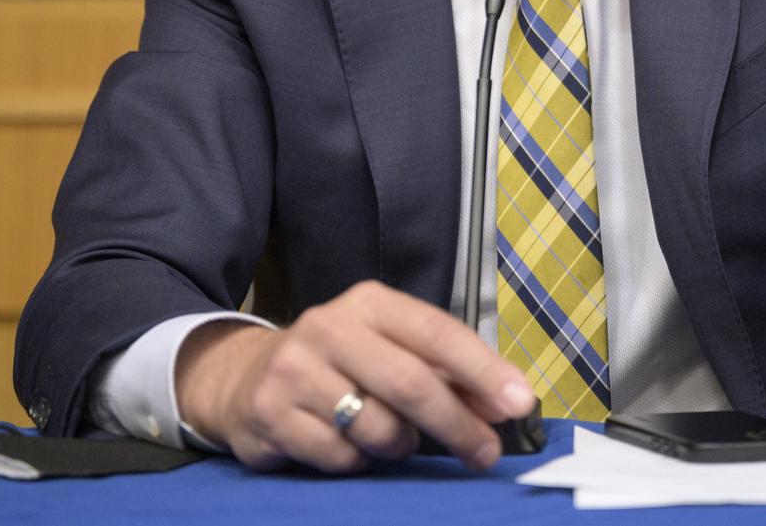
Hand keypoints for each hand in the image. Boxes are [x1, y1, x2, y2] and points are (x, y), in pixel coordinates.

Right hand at [174, 281, 535, 472]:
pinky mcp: (271, 413)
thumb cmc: (339, 363)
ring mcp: (296, 370)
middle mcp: (331, 327)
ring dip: (399, 445)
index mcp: (371, 303)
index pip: (438, 333)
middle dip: (458, 424)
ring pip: (377, 428)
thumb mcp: (388, 347)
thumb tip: (504, 400)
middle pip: (412, 383)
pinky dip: (357, 462)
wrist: (245, 376)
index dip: (483, 370)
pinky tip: (347, 444)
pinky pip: (340, 457)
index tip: (519, 402)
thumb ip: (444, 369)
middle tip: (486, 452)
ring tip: (392, 437)